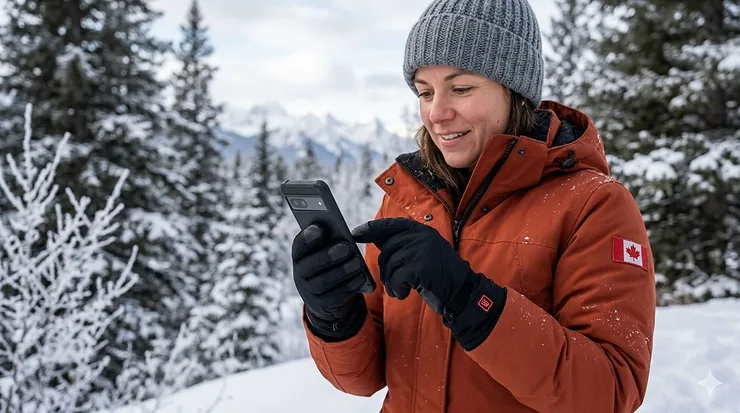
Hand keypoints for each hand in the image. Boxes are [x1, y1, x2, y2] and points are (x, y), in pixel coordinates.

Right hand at [292, 223, 367, 339]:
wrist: (326, 299)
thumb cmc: (329, 266)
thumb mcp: (326, 252)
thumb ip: (330, 241)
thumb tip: (342, 231)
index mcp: (300, 257)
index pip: (298, 246)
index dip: (307, 237)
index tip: (319, 228)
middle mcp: (300, 274)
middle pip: (309, 265)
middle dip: (328, 255)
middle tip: (346, 247)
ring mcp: (309, 292)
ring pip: (324, 281)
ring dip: (342, 270)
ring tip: (358, 262)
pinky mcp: (323, 305)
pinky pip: (336, 296)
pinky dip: (350, 285)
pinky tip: (361, 277)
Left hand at [352, 217, 507, 350]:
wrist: (462, 291)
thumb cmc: (438, 274)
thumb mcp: (422, 252)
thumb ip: (402, 244)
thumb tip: (370, 235)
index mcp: (421, 230)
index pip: (390, 225)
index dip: (371, 228)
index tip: (356, 233)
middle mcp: (422, 236)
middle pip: (387, 250)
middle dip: (385, 270)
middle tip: (394, 283)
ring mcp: (422, 250)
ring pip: (390, 266)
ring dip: (392, 283)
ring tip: (402, 289)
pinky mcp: (421, 267)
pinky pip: (397, 279)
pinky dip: (398, 290)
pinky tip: (406, 294)